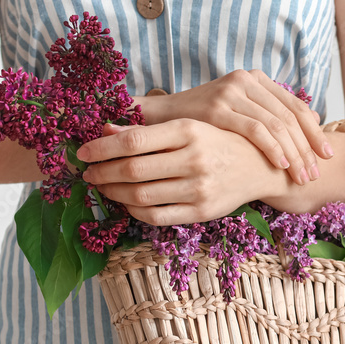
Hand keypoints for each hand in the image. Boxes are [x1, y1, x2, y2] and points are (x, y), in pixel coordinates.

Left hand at [76, 118, 288, 225]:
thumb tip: (106, 129)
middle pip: (132, 169)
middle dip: (102, 172)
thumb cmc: (218, 142)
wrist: (261, 167)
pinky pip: (157, 216)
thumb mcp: (188, 127)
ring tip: (103, 187)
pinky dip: (134, 211)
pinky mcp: (202, 211)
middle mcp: (194, 159)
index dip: (101, 147)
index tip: (83, 152)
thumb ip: (148, 129)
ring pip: (140, 195)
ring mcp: (199, 188)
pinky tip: (127, 203)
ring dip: (114, 193)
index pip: (133, 140)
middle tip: (88, 173)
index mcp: (189, 130)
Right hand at [141, 68, 331, 185]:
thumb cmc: (207, 124)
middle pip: (290, 116)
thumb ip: (271, 117)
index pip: (296, 106)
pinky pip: (255, 129)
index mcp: (256, 79)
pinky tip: (282, 166)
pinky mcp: (218, 107)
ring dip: (294, 153)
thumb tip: (311, 125)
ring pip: (276, 124)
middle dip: (307, 147)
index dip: (315, 132)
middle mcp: (246, 80)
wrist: (161, 119)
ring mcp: (231, 92)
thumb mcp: (242, 115)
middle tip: (315, 172)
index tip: (327, 155)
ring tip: (302, 175)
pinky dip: (272, 148)